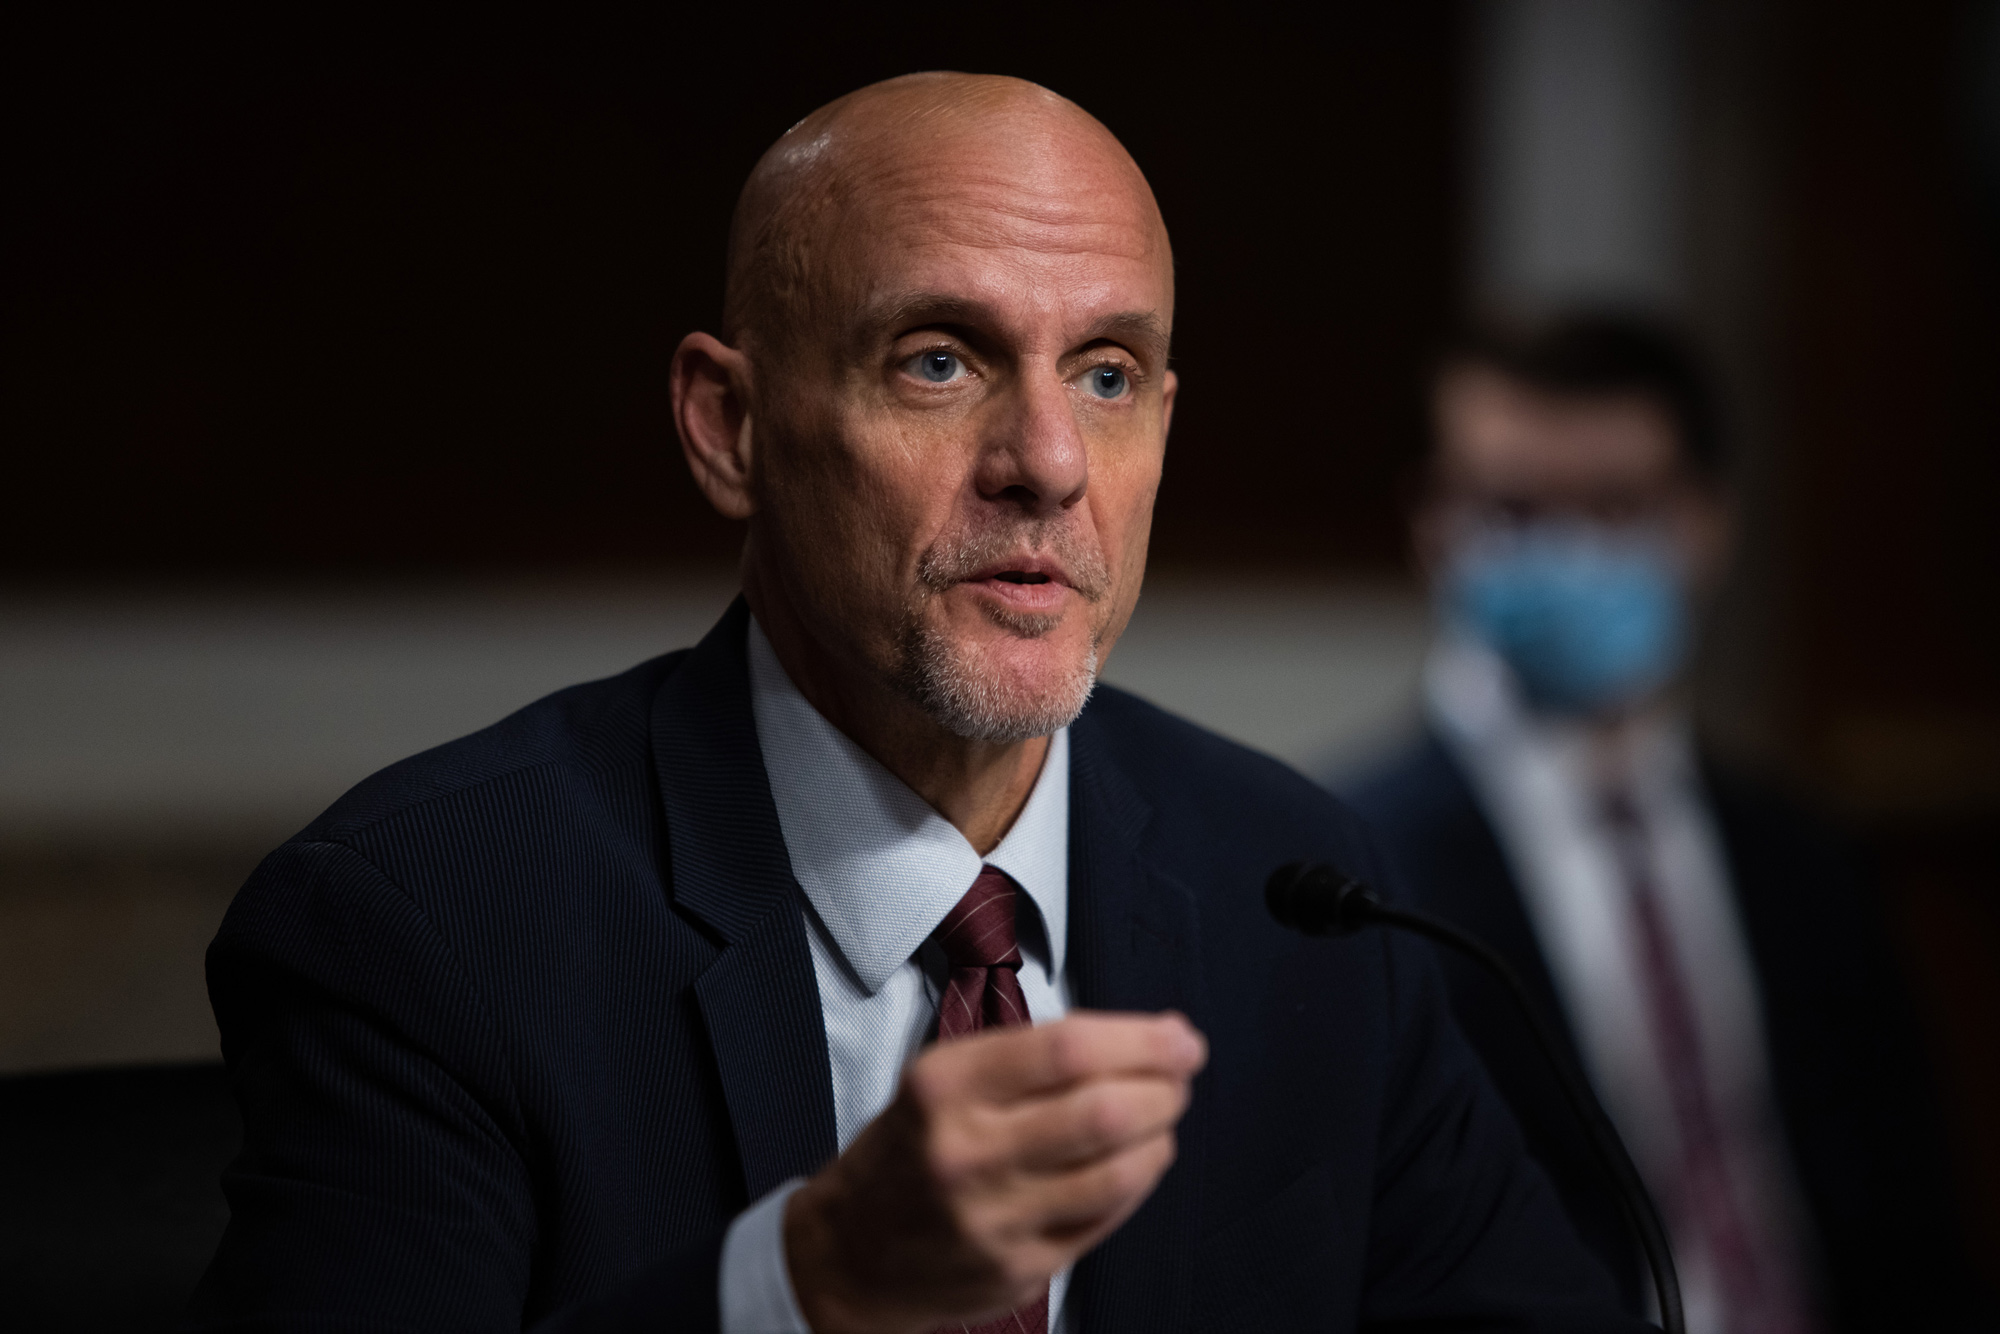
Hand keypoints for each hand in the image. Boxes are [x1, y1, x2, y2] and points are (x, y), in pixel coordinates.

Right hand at [783, 1010, 1206, 1333]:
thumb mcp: (942, 1079)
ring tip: (1163, 1116)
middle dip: (1164, 1086)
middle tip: (1182, 1073)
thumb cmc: (910, 1150)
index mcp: (945, 1086)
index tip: (1178, 1036)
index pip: (1068, 1049)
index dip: (1141, 1040)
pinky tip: (1136, 1162)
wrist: (849, 1253)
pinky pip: (1104, 1218)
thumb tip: (1143, 1039)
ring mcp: (994, 1219)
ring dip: (1159, 1135)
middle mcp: (967, 1152)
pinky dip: (1136, 1182)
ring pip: (1116, 1172)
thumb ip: (1029, 1059)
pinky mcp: (1019, 1269)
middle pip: (1102, 1111)